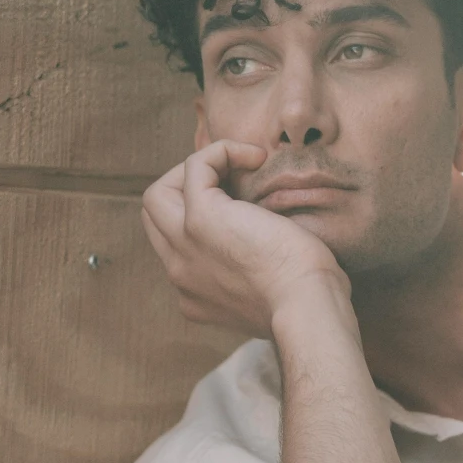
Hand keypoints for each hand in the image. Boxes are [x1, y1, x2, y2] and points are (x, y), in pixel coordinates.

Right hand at [141, 140, 345, 338]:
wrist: (307, 309)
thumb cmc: (308, 303)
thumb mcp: (270, 295)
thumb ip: (253, 279)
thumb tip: (271, 249)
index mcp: (195, 297)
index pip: (176, 250)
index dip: (198, 221)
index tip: (241, 212)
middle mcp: (180, 275)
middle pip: (155, 219)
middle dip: (185, 193)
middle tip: (231, 185)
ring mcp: (184, 245)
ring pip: (158, 195)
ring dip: (195, 173)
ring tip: (237, 168)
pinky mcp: (201, 219)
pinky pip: (196, 166)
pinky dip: (222, 152)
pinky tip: (255, 157)